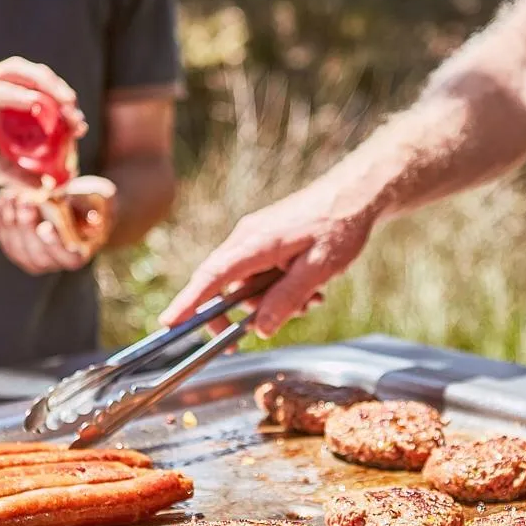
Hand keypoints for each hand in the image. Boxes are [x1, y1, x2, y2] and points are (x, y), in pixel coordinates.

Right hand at [0, 57, 88, 188]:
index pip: (35, 94)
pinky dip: (16, 95)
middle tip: (75, 112)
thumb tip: (48, 186)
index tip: (78, 126)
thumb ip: (17, 173)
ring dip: (43, 84)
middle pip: (29, 76)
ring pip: (14, 72)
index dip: (59, 106)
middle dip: (57, 90)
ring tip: (64, 102)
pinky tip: (36, 106)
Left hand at [0, 175, 115, 274]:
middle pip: (37, 255)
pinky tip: (2, 198)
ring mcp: (32, 258)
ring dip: (11, 222)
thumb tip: (94, 219)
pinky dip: (1, 217)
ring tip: (12, 196)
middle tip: (25, 201)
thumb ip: (92, 208)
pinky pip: (4, 237)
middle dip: (28, 228)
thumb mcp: (99, 200)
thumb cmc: (93, 201)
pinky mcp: (16, 247)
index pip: (68, 258)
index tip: (46, 226)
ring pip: (16, 248)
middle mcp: (55, 263)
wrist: (77, 202)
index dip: (55, 245)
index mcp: (79, 255)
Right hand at [159, 180, 381, 337]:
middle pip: (224, 286)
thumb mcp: (319, 269)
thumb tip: (261, 329)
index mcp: (255, 244)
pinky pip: (260, 274)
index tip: (169, 323)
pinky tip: (310, 289)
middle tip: (259, 332)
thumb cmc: (339, 225)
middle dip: (244, 313)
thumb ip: (287, 299)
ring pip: (247, 284)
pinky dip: (279, 288)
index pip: (212, 278)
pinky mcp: (266, 241)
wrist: (356, 193)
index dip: (189, 303)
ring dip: (272, 301)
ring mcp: (254, 239)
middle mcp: (246, 239)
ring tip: (310, 300)